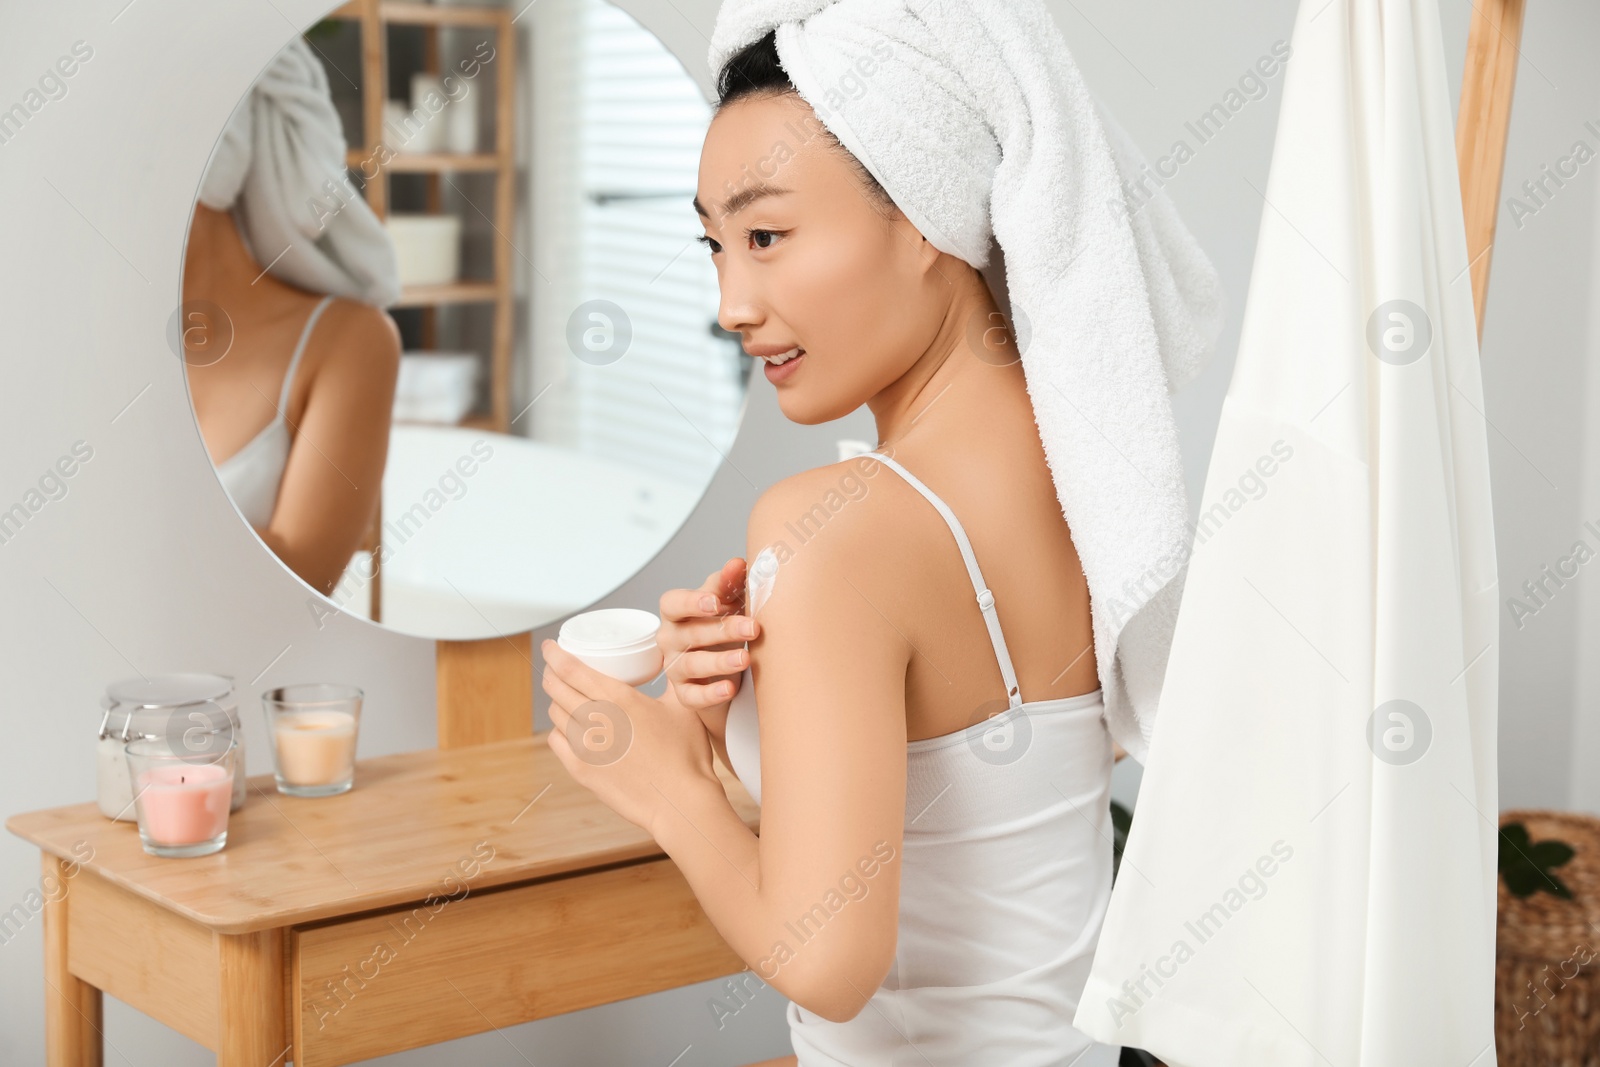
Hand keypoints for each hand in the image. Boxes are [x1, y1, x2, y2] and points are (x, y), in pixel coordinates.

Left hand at [540, 638, 721, 836]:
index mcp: (618, 699)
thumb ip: (673, 681)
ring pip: (555, 714)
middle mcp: (596, 719)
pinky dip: (560, 730)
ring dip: (556, 701)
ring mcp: (585, 746)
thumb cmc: (686, 754)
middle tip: (556, 669)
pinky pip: (557, 741)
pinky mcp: (581, 769)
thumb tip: (673, 661)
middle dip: (552, 674)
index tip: (551, 646)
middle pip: (556, 688)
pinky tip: (569, 728)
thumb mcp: (682, 707)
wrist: (679, 800)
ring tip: (564, 697)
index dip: (555, 654)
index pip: (571, 669)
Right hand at [657, 558, 760, 745]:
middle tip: (753, 627)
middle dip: (723, 629)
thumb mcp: (725, 603)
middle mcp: (671, 639)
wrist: (718, 671)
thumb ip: (729, 582)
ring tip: (745, 659)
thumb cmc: (718, 629)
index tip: (716, 601)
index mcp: (677, 613)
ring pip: (692, 665)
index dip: (693, 602)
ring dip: (719, 661)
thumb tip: (737, 564)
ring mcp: (675, 668)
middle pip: (691, 633)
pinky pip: (693, 696)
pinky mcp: (685, 694)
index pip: (673, 603)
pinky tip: (729, 689)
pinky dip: (711, 694)